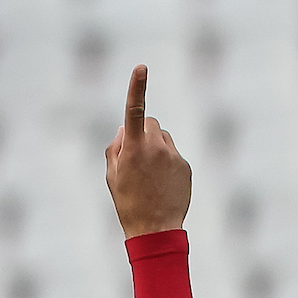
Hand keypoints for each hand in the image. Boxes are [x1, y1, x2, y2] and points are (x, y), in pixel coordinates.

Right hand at [104, 65, 189, 237]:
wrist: (155, 230)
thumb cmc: (128, 202)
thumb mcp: (112, 175)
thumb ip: (116, 146)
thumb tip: (126, 128)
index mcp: (134, 148)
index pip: (134, 111)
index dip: (136, 87)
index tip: (141, 67)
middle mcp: (156, 147)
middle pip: (151, 124)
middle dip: (144, 133)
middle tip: (136, 159)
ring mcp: (173, 156)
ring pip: (163, 139)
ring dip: (156, 148)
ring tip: (150, 177)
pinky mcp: (185, 166)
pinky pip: (173, 155)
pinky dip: (167, 164)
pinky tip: (162, 185)